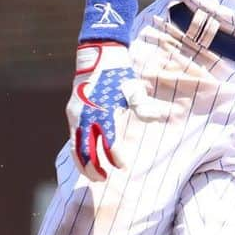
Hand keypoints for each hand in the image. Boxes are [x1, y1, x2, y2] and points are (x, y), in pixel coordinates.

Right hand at [66, 42, 160, 181]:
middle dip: (94, 168)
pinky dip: (78, 152)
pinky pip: (72, 138)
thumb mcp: (134, 89)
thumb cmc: (119, 75)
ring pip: (76, 147)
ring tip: (93, 175)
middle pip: (87, 151)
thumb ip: (144, 106)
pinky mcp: (72, 113)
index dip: (116, 157)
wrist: (98, 56)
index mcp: (104, 112)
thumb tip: (162, 116)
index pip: (109, 143)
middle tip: (104, 178)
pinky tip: (85, 160)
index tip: (122, 166)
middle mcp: (87, 116)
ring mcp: (77, 115)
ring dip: (83, 164)